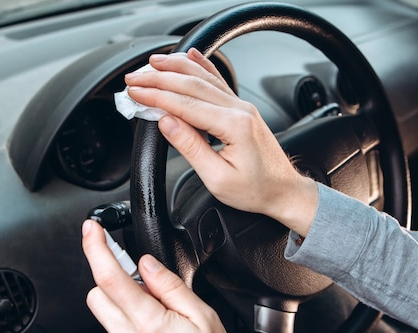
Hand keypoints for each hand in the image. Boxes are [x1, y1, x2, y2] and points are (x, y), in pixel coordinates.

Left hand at [82, 220, 250, 332]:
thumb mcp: (203, 318)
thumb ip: (171, 287)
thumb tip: (149, 265)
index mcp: (148, 323)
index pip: (110, 276)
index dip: (96, 247)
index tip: (91, 229)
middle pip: (97, 294)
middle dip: (112, 277)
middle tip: (140, 277)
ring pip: (106, 314)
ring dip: (123, 301)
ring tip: (158, 309)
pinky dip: (131, 324)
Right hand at [125, 48, 318, 236]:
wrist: (284, 192)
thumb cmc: (255, 190)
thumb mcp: (217, 178)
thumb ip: (191, 147)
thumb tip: (166, 122)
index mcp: (234, 126)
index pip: (185, 104)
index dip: (156, 96)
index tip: (135, 92)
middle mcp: (239, 110)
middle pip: (192, 85)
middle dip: (159, 78)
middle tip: (133, 77)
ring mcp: (242, 107)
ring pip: (205, 78)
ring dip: (176, 68)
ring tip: (153, 62)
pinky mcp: (242, 110)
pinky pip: (219, 81)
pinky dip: (202, 66)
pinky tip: (191, 56)